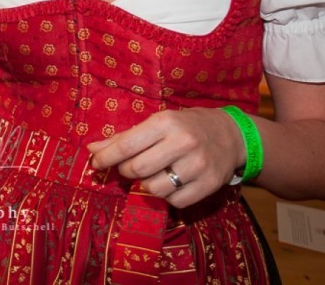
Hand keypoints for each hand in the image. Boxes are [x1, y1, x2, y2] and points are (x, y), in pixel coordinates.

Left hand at [85, 108, 244, 207]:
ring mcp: (197, 166)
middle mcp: (182, 143)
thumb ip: (125, 137)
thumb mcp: (158, 123)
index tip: (95, 164)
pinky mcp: (208, 185)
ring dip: (146, 185)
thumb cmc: (186, 126)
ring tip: (153, 174)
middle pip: (138, 170)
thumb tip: (93, 148)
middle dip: (126, 172)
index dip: (106, 157)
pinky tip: (171, 182)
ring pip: (154, 189)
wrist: (231, 135)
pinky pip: (175, 201)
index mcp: (166, 123)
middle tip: (129, 168)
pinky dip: (167, 196)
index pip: (127, 145)